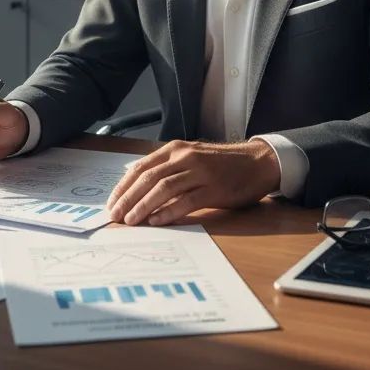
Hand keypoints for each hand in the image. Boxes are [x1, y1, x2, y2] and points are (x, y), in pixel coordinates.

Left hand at [107, 138, 279, 225]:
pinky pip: (186, 201)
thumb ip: (168, 168)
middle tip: (115, 215)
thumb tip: (138, 188)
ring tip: (131, 221)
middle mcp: (185, 157)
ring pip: (164, 188)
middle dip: (128, 198)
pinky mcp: (214, 189)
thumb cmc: (221, 164)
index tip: (112, 202)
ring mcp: (200, 172)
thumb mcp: (191, 157)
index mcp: (176, 149)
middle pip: (149, 177)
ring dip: (144, 206)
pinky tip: (157, 221)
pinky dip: (169, 212)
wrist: (257, 162)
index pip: (142, 167)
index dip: (124, 186)